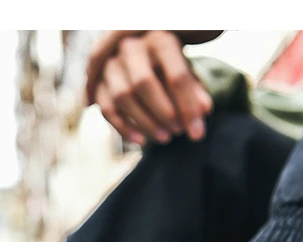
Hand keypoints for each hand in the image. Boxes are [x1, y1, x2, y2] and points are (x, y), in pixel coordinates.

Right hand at [86, 30, 214, 145]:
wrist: (140, 57)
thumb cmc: (168, 67)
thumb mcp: (184, 72)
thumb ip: (194, 90)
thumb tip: (205, 110)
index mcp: (160, 39)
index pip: (176, 75)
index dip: (188, 107)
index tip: (197, 133)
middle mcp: (131, 47)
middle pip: (143, 83)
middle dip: (163, 112)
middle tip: (177, 132)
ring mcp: (111, 65)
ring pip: (123, 96)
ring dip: (144, 122)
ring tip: (164, 138)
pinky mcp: (97, 84)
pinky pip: (107, 109)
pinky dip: (124, 128)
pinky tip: (141, 141)